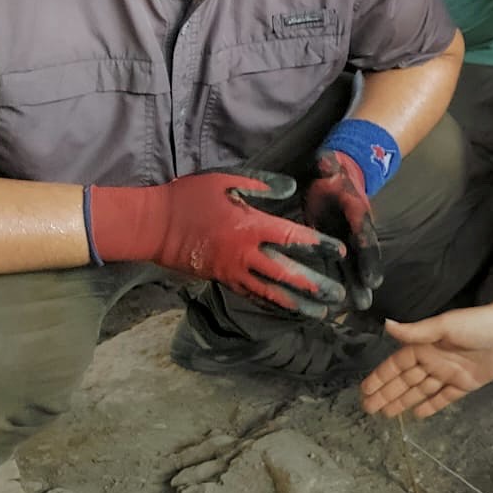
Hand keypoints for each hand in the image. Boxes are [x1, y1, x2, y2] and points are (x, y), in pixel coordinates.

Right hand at [87, 171, 345, 317]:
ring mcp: (233, 271)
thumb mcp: (226, 180)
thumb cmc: (189, 198)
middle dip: (314, 286)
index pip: (293, 238)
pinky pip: (253, 294)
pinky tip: (289, 308)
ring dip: (297, 303)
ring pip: (271, 292)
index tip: (340, 252)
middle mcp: (245, 253)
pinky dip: (273, 302)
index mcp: (250, 226)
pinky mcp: (222, 280)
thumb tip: (291, 188)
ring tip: (321, 313)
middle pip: (286, 274)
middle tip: (338, 296)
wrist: (153, 225)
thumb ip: (262, 184)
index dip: (319, 246)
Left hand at [304, 151, 382, 311]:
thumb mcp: (330, 164)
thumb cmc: (332, 171)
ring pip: (352, 265)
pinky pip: (337, 265)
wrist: (337, 176)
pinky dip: (337, 280)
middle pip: (363, 257)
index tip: (374, 278)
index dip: (368, 256)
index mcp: (357, 211)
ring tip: (358, 306)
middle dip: (364, 279)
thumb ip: (328, 165)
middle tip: (366, 302)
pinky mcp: (334, 244)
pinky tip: (335, 299)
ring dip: (354, 285)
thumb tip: (327, 159)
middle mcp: (357, 229)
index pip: (364, 235)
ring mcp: (347, 239)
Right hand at [358, 306, 492, 418]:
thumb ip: (416, 332)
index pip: (397, 365)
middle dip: (386, 394)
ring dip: (403, 401)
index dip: (380, 377)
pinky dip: (431, 405)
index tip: (365, 390)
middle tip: (369, 408)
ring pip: (421, 391)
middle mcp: (434, 361)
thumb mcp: (443, 326)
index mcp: (425, 346)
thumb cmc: (475, 324)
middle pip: (405, 381)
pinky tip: (417, 414)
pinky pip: (444, 398)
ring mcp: (449, 373)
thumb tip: (386, 325)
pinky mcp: (465, 384)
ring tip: (386, 414)